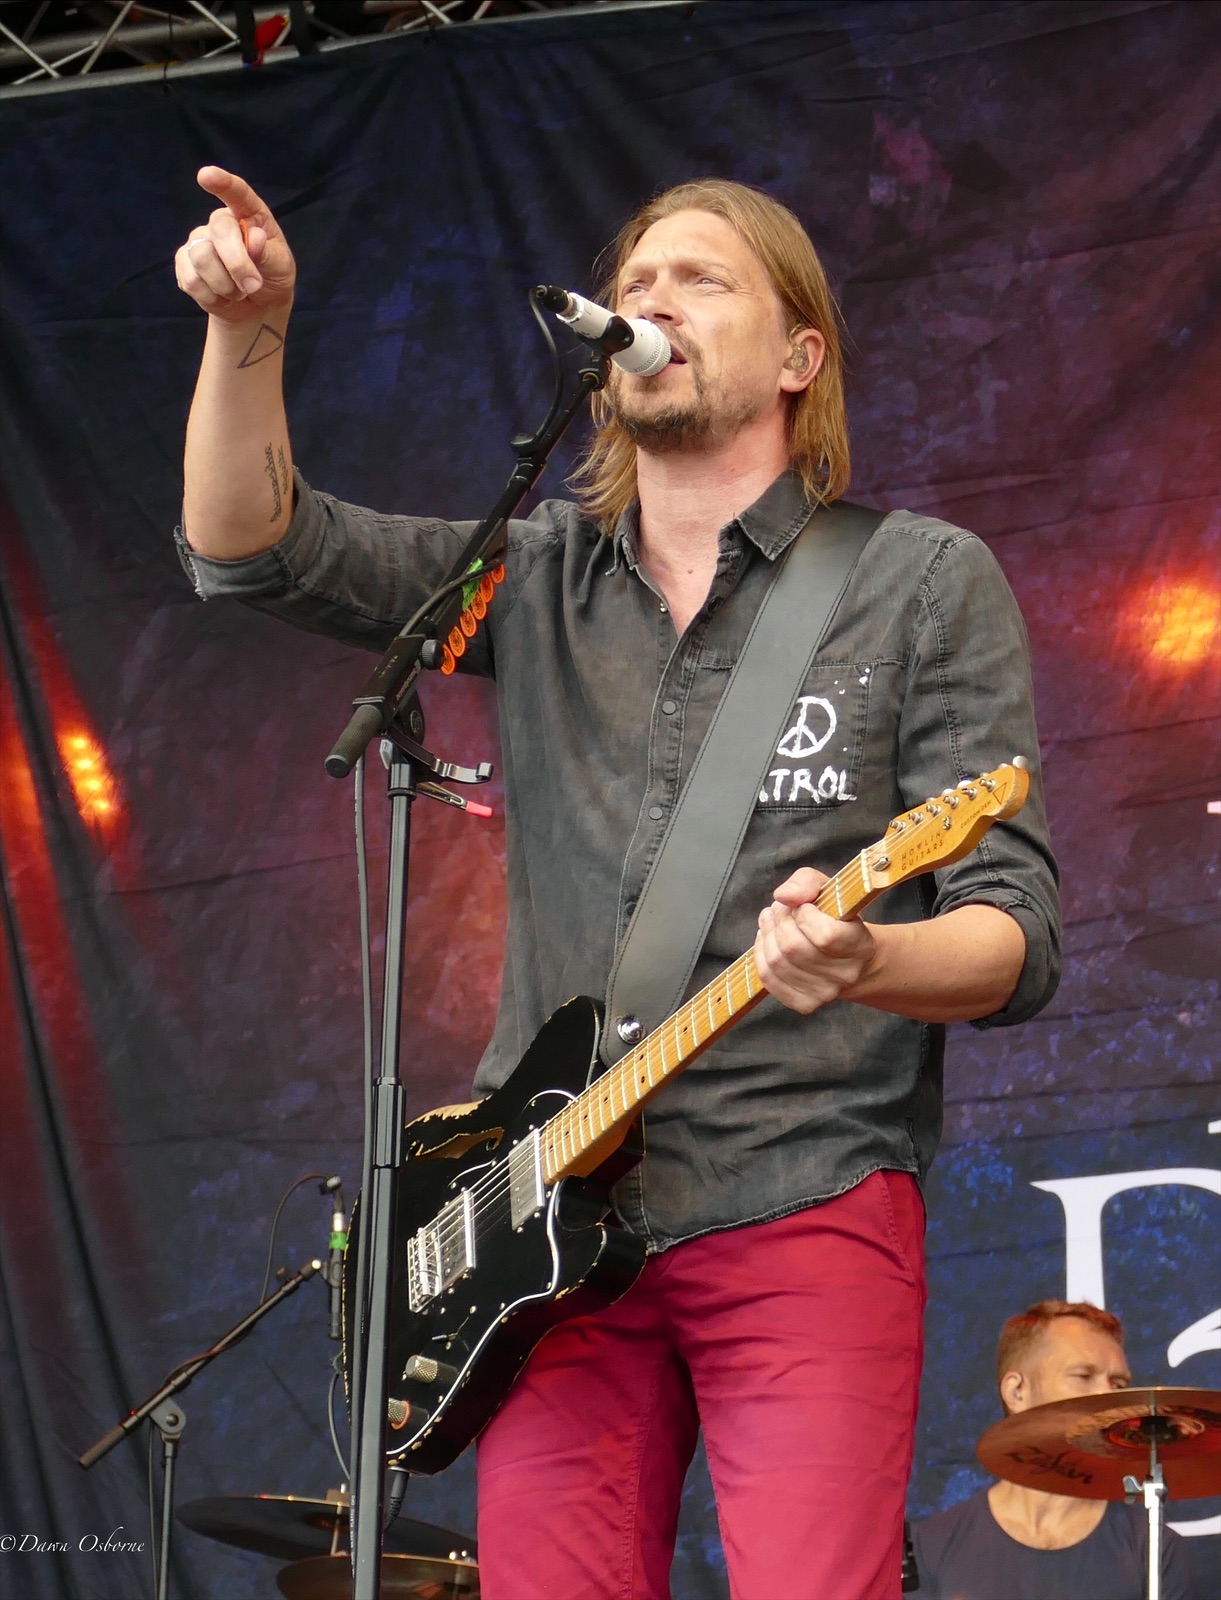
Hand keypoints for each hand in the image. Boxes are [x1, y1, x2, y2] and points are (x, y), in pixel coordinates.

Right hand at [174, 166, 295, 322]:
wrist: (257, 305)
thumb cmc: (272, 277)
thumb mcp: (281, 266)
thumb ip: (268, 253)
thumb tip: (254, 238)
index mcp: (249, 214)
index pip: (236, 193)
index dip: (222, 183)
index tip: (206, 176)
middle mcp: (221, 222)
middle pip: (219, 233)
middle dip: (238, 265)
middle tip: (253, 286)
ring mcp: (199, 240)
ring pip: (202, 258)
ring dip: (226, 285)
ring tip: (238, 291)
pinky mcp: (184, 262)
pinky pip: (191, 280)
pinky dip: (212, 296)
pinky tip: (221, 295)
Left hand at [753, 867, 877, 1013]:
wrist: (848, 957)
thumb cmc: (836, 917)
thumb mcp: (828, 889)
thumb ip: (806, 883)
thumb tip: (783, 895)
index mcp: (861, 946)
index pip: (825, 935)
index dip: (804, 915)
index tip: (804, 906)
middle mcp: (846, 974)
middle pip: (793, 948)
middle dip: (779, 920)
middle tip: (779, 909)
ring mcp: (825, 993)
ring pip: (777, 962)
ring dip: (766, 934)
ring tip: (771, 920)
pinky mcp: (805, 1004)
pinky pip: (769, 979)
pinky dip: (760, 955)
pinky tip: (767, 940)